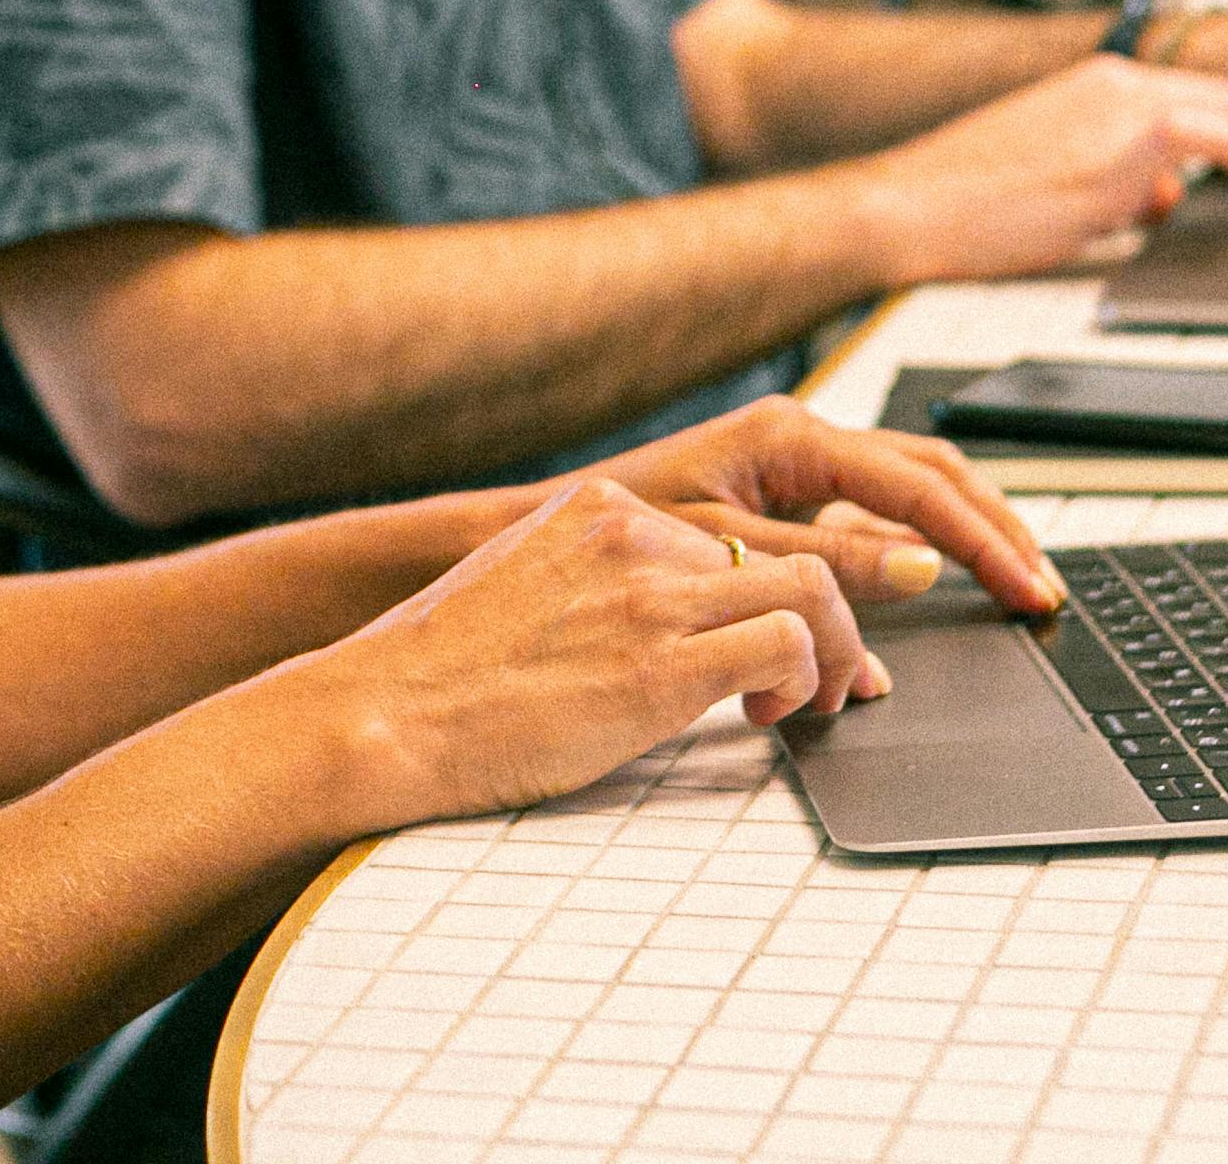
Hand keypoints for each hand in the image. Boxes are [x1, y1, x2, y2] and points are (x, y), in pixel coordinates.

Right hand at [298, 477, 879, 827]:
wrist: (387, 712)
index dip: (782, 590)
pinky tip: (769, 717)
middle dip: (835, 620)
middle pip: (790, 551)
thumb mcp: (531, 586)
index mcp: (602, 510)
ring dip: (839, 653)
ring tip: (821, 701)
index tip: (802, 634)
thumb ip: (602, 583)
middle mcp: (635, 534)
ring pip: (812, 590)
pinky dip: (805, 684)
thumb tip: (662, 626)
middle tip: (840, 679)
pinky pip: (788, 647)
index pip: (735, 529)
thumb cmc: (443, 675)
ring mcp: (651, 596)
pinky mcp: (661, 665)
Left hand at [584, 395, 1062, 616]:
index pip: (918, 486)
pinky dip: (913, 552)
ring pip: (909, 491)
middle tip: (1040, 586)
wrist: (552, 534)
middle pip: (932, 473)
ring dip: (964, 534)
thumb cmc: (620, 535)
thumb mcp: (729, 551)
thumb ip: (827, 561)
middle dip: (994, 526)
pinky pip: (870, 519)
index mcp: (791, 440)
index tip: (1027, 585)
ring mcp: (799, 468)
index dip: (981, 540)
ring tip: (1014, 579)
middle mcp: (802, 441)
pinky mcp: (788, 497)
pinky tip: (939, 589)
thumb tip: (922, 570)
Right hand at [844, 52, 1227, 283]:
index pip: (1196, 95)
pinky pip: (1214, 134)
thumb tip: (1162, 200)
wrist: (912, 206)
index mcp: (1096, 86)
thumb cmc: (967, 206)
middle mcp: (1114, 81)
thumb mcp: (1059, 188)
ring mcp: (1120, 105)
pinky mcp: (1122, 138)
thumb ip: (1118, 184)